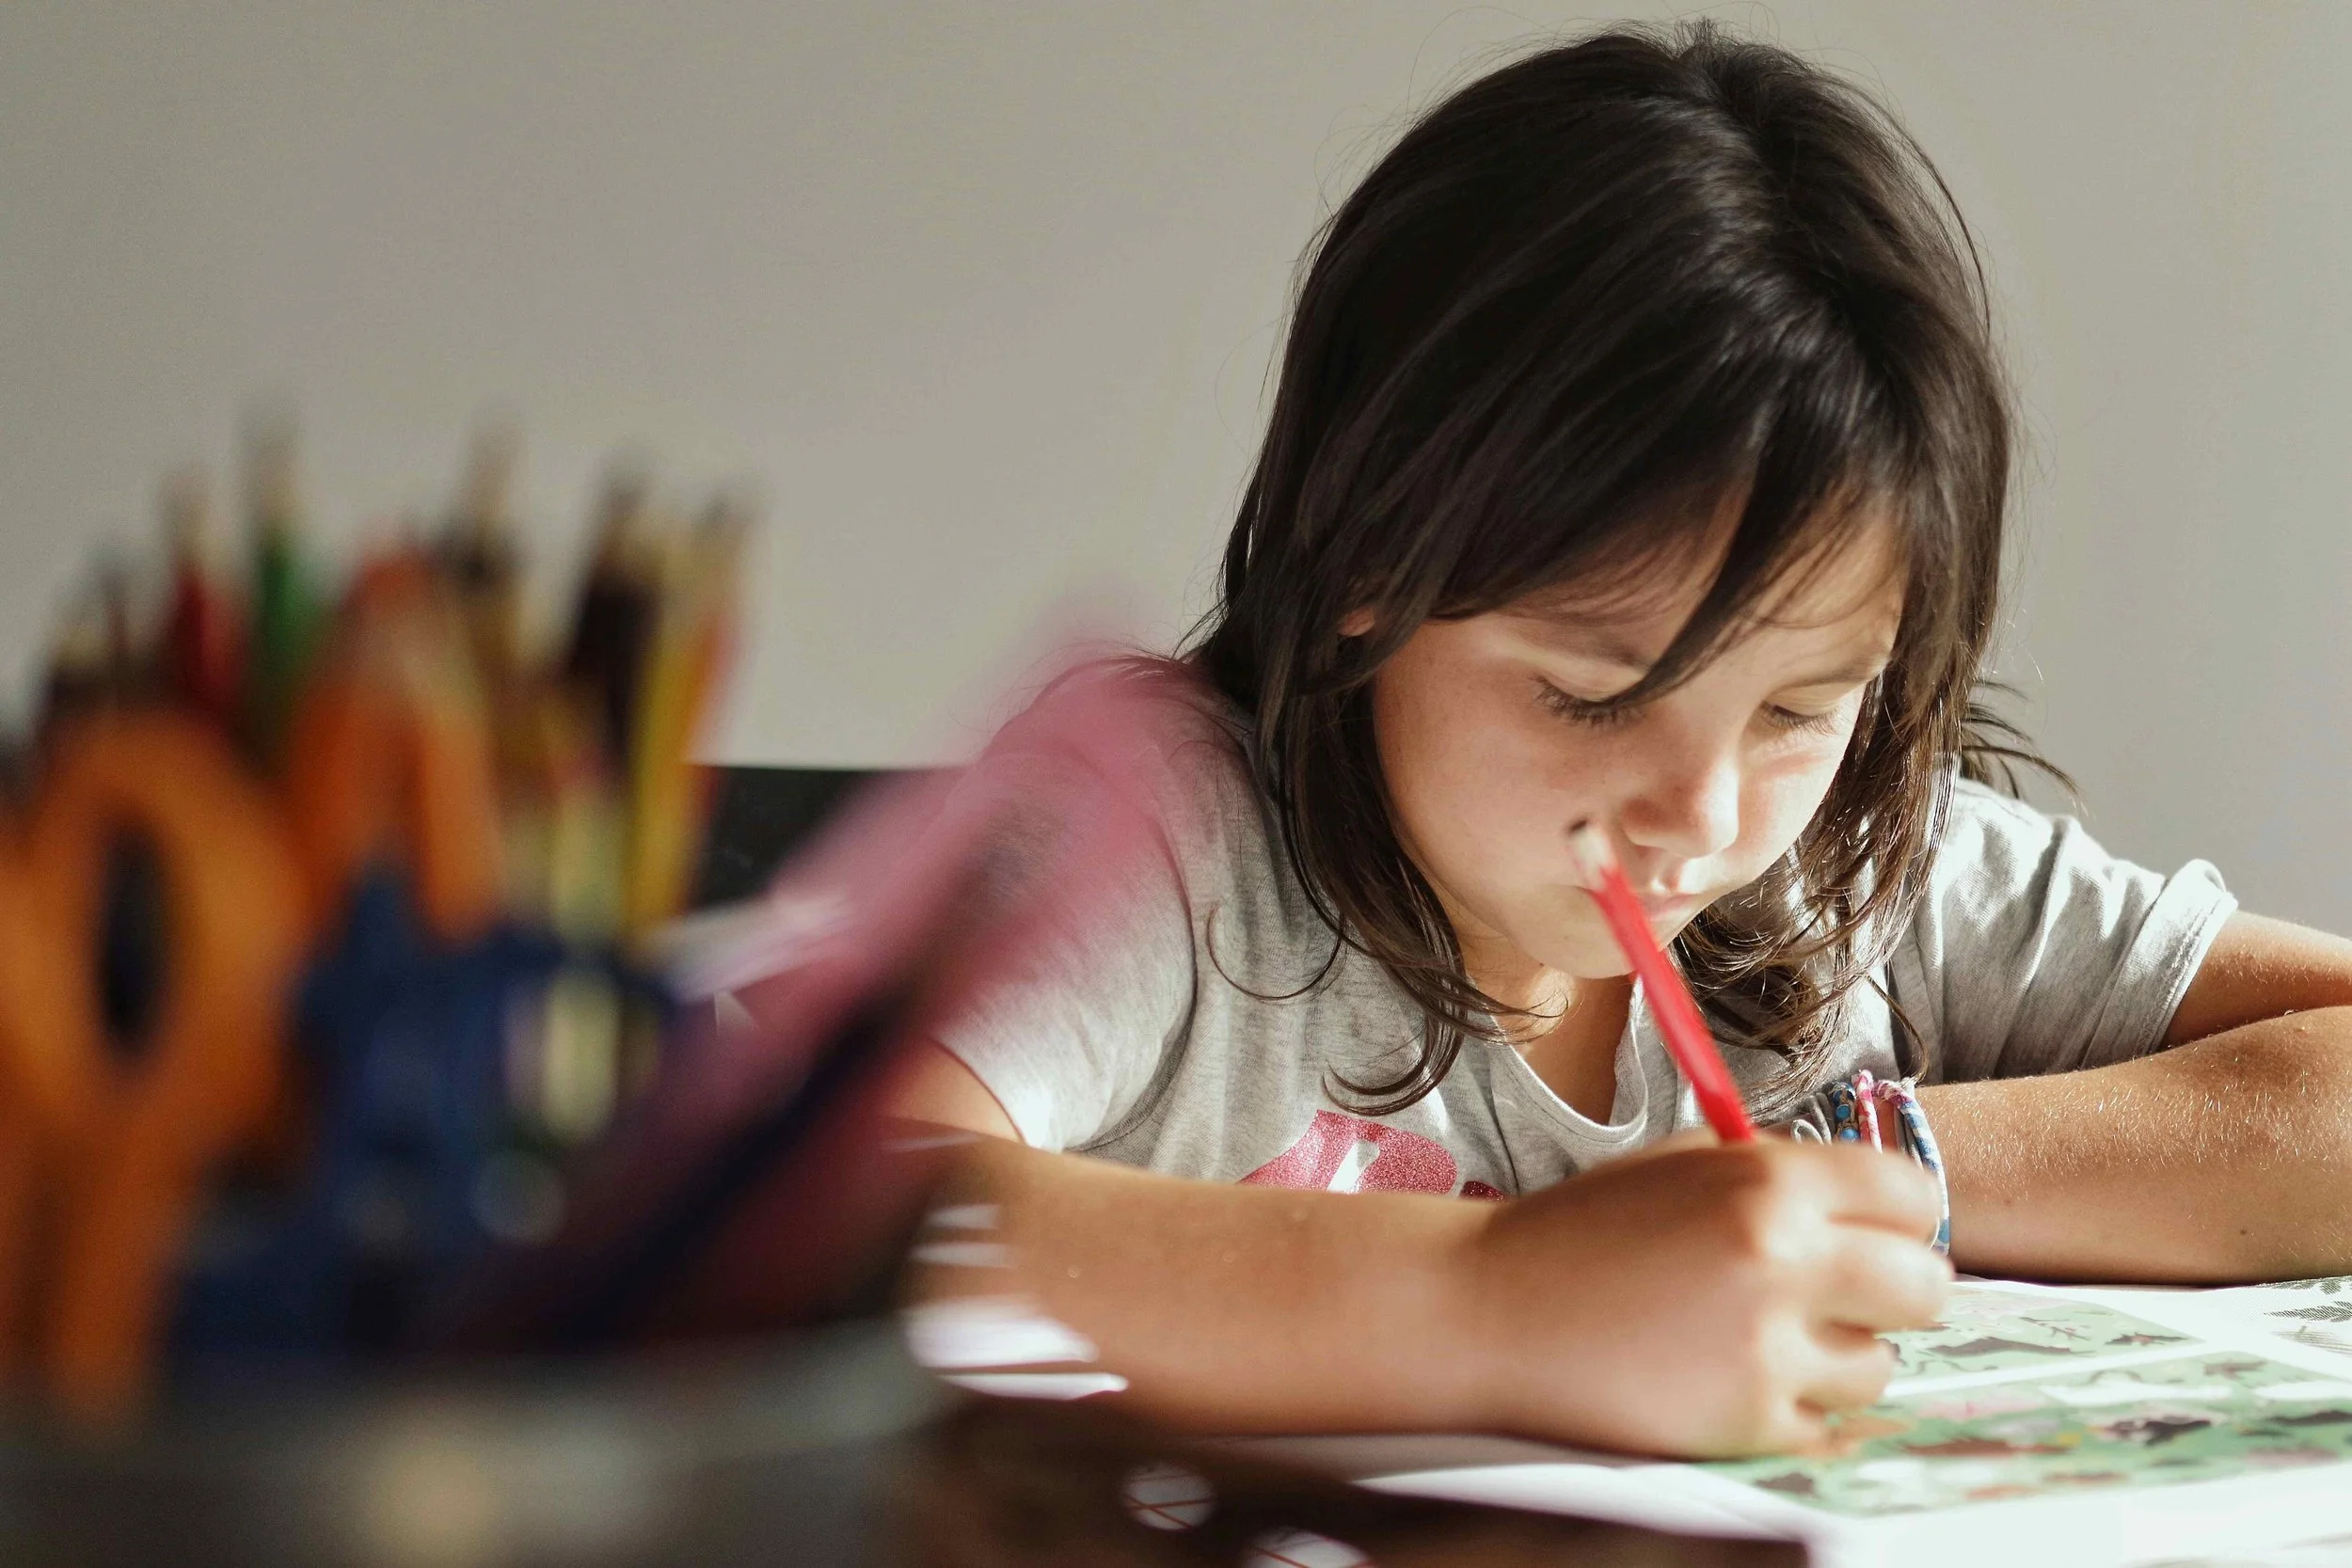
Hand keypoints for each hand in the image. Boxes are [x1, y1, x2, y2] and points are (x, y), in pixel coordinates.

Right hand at [1455, 1137, 1949, 1457]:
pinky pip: (1825, 1425)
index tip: (1875, 1235)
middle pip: (1925, 1286)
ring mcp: (1768, 1348)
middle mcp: (1781, 1258)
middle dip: (1891, 1292)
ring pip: (1879, 1365)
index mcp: (1768, 1180)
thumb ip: (1774, 1172)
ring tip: (1760, 1340)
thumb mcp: (1679, 1165)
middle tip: (1840, 1297)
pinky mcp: (1748, 1422)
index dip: (1898, 1219)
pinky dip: (1791, 1410)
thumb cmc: (1577, 1234)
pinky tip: (1730, 1379)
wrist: (1489, 1312)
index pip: (1913, 1195)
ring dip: (1836, 1357)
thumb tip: (1868, 1203)